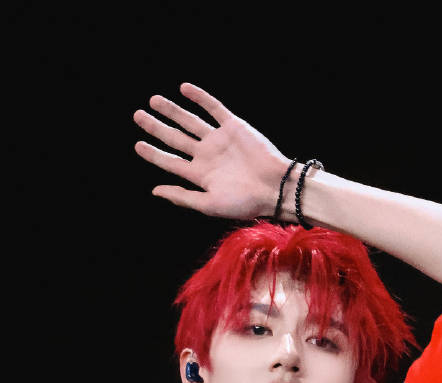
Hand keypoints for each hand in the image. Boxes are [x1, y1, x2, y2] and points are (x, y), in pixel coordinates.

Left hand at [133, 83, 290, 218]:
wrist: (275, 186)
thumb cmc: (245, 202)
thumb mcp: (209, 205)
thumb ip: (182, 197)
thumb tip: (155, 191)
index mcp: (201, 175)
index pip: (171, 162)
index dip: (154, 154)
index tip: (138, 145)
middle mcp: (207, 156)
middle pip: (176, 139)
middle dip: (156, 127)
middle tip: (138, 116)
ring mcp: (219, 140)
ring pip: (190, 121)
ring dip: (173, 110)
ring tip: (154, 101)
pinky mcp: (233, 126)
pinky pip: (213, 108)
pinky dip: (200, 98)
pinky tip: (184, 89)